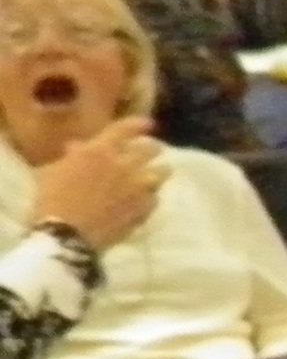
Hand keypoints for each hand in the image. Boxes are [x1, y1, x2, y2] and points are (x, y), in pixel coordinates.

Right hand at [31, 121, 165, 250]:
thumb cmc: (51, 199)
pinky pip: (156, 198)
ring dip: (159, 171)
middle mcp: (124, 165)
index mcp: (99, 150)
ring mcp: (138, 187)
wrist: (67, 233)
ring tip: (155, 174)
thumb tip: (77, 147)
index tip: (148, 124)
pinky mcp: (144, 208)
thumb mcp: (54, 170)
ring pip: (162, 172)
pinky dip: (151, 196)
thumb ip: (72, 156)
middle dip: (153, 148)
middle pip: (151, 149)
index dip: (139, 125)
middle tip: (153, 150)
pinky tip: (146, 200)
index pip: (126, 129)